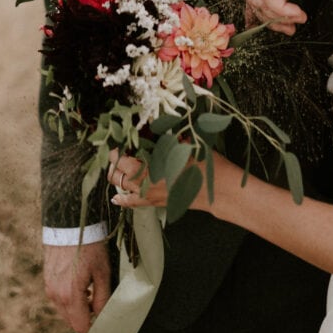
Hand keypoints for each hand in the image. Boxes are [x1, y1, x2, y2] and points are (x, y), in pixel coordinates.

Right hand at [43, 241, 111, 332]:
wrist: (69, 224)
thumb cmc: (90, 246)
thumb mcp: (102, 271)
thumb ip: (103, 297)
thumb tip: (102, 316)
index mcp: (70, 295)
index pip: (81, 326)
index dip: (93, 329)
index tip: (104, 324)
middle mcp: (56, 296)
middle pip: (71, 321)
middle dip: (86, 318)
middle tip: (100, 305)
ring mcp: (49, 289)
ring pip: (65, 311)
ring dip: (77, 308)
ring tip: (91, 291)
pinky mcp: (47, 281)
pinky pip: (59, 299)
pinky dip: (69, 298)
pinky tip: (80, 284)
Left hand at [108, 148, 229, 212]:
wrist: (219, 191)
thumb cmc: (205, 166)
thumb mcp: (186, 146)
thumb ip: (168, 138)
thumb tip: (158, 128)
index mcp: (150, 169)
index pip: (121, 160)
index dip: (114, 150)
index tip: (114, 142)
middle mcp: (146, 185)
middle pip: (116, 176)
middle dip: (112, 164)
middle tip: (115, 152)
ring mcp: (151, 197)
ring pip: (122, 190)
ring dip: (117, 178)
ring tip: (116, 168)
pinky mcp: (158, 204)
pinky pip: (134, 204)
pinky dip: (124, 199)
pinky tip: (117, 198)